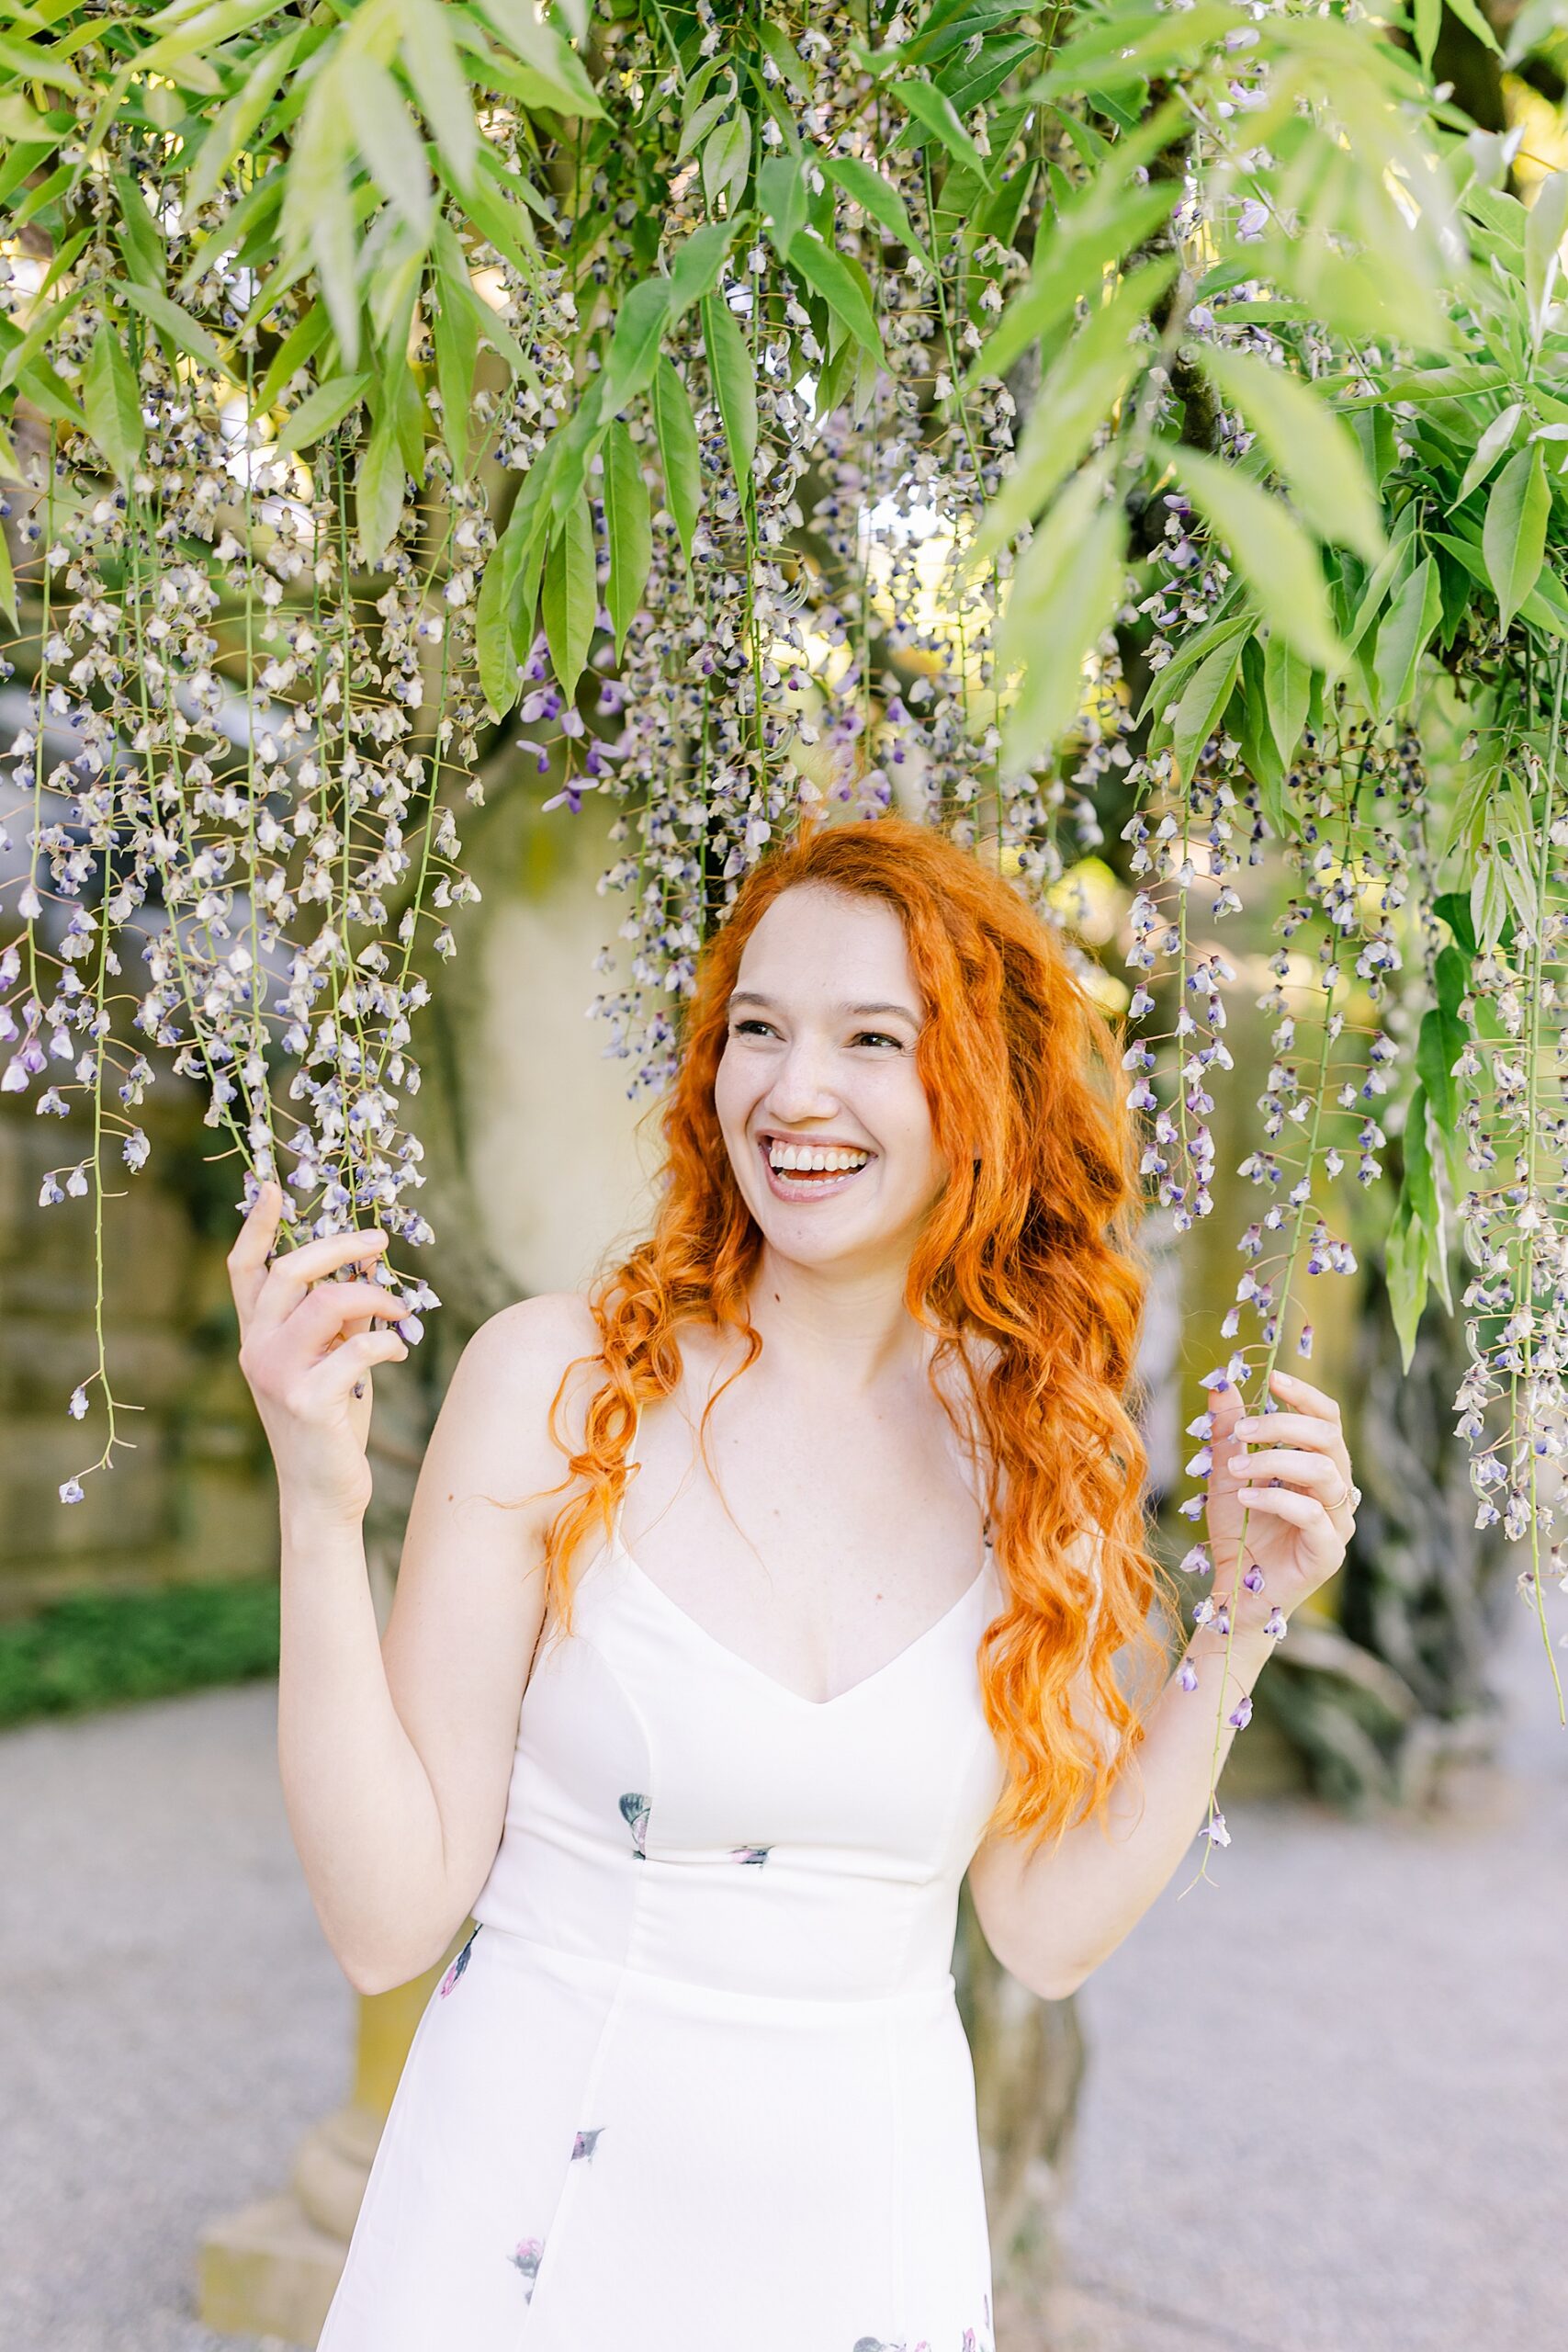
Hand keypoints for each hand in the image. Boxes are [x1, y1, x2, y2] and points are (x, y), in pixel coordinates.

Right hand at [228, 1178, 408, 1525]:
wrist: (322, 1492)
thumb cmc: (331, 1422)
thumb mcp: (331, 1361)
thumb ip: (341, 1318)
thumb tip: (368, 1269)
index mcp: (258, 1336)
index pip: (244, 1271)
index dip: (255, 1227)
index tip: (272, 1187)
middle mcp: (258, 1351)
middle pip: (289, 1272)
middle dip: (340, 1246)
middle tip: (379, 1240)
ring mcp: (278, 1376)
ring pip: (327, 1302)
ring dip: (375, 1295)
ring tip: (399, 1309)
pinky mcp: (308, 1401)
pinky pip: (358, 1347)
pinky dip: (387, 1340)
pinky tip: (398, 1349)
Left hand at [1202, 1369, 1357, 1636]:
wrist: (1235, 1589)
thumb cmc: (1239, 1531)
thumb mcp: (1227, 1473)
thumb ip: (1228, 1431)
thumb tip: (1221, 1383)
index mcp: (1319, 1464)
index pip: (1327, 1418)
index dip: (1304, 1394)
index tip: (1272, 1377)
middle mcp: (1336, 1489)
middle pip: (1328, 1437)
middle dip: (1282, 1425)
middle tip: (1241, 1431)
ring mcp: (1337, 1521)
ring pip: (1321, 1471)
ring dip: (1273, 1460)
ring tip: (1235, 1468)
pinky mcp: (1329, 1551)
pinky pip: (1311, 1514)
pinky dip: (1274, 1498)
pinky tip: (1245, 1498)